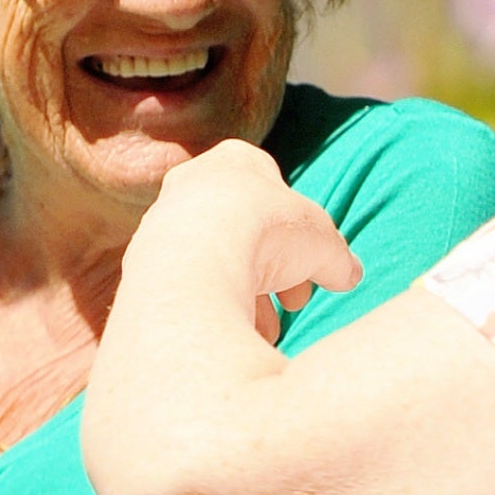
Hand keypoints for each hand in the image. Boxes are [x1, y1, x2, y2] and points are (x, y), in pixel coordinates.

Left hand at [141, 140, 360, 337]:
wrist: (196, 257)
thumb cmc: (266, 232)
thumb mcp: (323, 243)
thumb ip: (336, 257)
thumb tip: (348, 275)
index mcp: (234, 161)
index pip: (273, 190)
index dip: (300, 231)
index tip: (312, 261)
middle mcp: (191, 185)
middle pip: (244, 231)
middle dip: (275, 271)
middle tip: (294, 301)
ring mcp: (164, 225)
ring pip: (215, 263)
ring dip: (246, 297)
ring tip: (268, 328)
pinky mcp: (146, 264)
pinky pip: (190, 288)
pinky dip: (215, 309)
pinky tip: (237, 333)